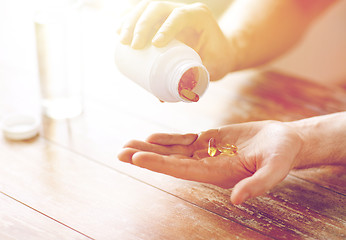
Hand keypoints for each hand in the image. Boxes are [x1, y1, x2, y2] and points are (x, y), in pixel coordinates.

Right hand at [117, 0, 233, 80]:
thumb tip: (161, 98)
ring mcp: (172, 11)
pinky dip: (130, 19)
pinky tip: (119, 29)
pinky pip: (143, 13)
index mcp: (200, 17)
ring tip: (122, 40)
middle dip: (142, 24)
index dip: (166, 27)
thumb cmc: (218, 60)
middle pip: (158, 7)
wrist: (221, 50)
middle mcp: (185, 10)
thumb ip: (191, 82)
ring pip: (147, 7)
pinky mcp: (163, 18)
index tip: (154, 44)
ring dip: (131, 20)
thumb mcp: (213, 69)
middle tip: (133, 45)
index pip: (180, 15)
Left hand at [118, 120, 302, 203]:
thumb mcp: (275, 169)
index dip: (159, 164)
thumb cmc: (282, 155)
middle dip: (145, 156)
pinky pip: (184, 139)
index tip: (137, 158)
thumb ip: (258, 184)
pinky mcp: (209, 140)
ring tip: (127, 143)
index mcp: (217, 173)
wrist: (284, 142)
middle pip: (170, 161)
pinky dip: (167, 138)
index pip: (182, 170)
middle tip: (120, 152)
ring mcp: (206, 152)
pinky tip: (152, 136)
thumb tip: (237, 199)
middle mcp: (206, 165)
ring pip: (172, 150)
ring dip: (150, 147)